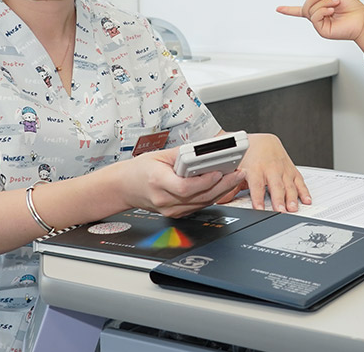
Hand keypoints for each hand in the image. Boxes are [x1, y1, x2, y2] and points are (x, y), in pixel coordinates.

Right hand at [115, 147, 247, 217]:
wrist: (125, 187)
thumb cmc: (140, 169)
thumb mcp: (159, 155)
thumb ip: (183, 153)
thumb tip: (205, 149)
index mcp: (157, 181)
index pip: (185, 187)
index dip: (204, 181)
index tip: (219, 171)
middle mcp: (164, 199)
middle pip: (199, 196)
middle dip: (222, 184)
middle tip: (238, 172)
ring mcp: (170, 210)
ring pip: (202, 203)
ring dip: (222, 190)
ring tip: (235, 176)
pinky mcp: (176, 213)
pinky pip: (198, 205)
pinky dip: (212, 196)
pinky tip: (223, 185)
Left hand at [218, 133, 311, 211]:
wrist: (258, 140)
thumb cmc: (245, 155)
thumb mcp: (235, 169)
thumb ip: (230, 186)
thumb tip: (221, 200)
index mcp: (254, 168)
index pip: (256, 185)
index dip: (258, 198)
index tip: (259, 208)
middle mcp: (270, 167)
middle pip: (275, 185)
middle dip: (278, 199)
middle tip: (281, 210)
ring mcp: (282, 168)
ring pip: (288, 183)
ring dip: (292, 197)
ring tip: (293, 208)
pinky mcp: (291, 168)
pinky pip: (299, 180)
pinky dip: (304, 190)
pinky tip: (306, 200)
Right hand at [276, 0, 363, 61]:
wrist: (362, 19)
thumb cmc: (353, 8)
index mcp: (320, 9)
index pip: (300, 9)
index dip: (288, 9)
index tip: (278, 9)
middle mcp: (318, 17)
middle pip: (306, 4)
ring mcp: (319, 24)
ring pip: (310, 9)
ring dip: (323, 2)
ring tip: (335, 4)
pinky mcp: (322, 30)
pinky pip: (315, 16)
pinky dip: (323, 10)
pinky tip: (331, 10)